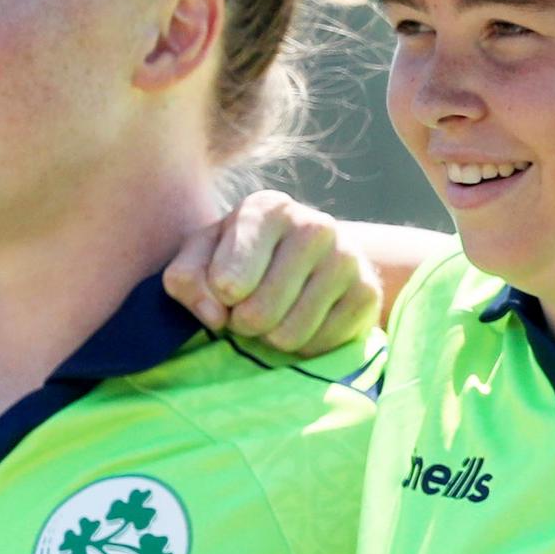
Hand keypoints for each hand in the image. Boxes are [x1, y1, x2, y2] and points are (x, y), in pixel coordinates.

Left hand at [163, 193, 404, 354]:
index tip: (226, 288)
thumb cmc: (242, 257)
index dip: (218, 298)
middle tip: (250, 310)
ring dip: (273, 337)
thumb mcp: (201, 257)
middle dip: (245, 324)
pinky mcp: (368, 292)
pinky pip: (319, 345)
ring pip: (289, 335)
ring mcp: (348, 258)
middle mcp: (315, 225)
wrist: (312, 259)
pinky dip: (304, 344)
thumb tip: (217, 315)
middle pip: (257, 314)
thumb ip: (186, 279)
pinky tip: (306, 320)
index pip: (226, 283)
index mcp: (268, 208)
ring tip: (277, 315)